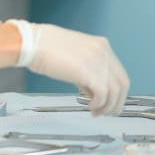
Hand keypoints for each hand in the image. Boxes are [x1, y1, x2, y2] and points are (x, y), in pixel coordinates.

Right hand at [9, 21, 129, 115]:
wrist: (32, 43)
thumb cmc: (44, 47)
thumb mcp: (73, 54)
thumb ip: (87, 68)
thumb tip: (91, 88)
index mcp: (101, 45)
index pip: (119, 72)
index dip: (116, 90)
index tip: (108, 100)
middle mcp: (103, 52)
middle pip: (122, 83)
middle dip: (116, 101)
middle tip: (107, 111)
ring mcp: (98, 62)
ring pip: (115, 91)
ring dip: (108, 106)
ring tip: (97, 112)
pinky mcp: (89, 73)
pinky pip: (103, 95)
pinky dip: (99, 104)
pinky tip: (91, 107)